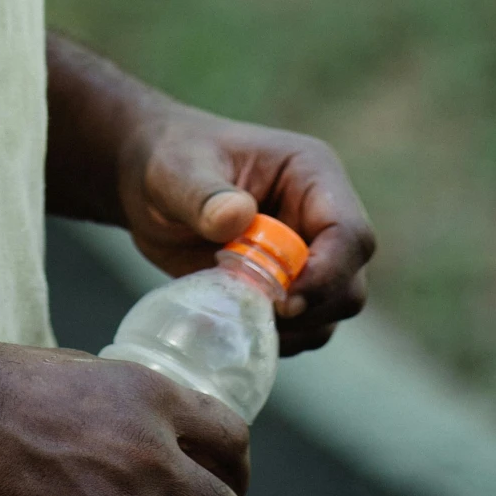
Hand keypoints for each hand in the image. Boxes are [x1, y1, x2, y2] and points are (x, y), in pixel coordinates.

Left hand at [116, 105, 375, 354]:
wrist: (146, 182)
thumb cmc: (168, 159)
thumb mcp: (177, 170)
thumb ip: (203, 194)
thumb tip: (236, 218)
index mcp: (311, 174)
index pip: (349, 234)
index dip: (328, 274)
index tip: (283, 301)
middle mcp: (320, 217)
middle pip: (350, 281)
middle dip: (311, 306)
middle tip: (256, 309)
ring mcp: (308, 254)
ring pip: (332, 311)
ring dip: (294, 326)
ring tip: (237, 307)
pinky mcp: (288, 285)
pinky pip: (304, 327)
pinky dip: (278, 336)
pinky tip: (235, 319)